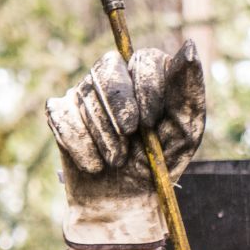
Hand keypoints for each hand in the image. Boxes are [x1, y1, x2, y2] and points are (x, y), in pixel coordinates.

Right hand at [45, 42, 205, 249]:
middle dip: (120, 107)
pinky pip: (62, 116)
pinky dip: (81, 145)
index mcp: (147, 75)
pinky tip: (94, 165)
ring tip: (116, 160)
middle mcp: (114, 76)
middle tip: (129, 137)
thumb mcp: (185, 133)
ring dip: (104, 136)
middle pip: (107, 67)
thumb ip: (188, 91)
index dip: (144, 90)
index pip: (142, 59)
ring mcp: (84, 92)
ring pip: (85, 95)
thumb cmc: (156, 165)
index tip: (149, 124)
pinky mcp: (60, 113)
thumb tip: (189, 46)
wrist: (121, 204)